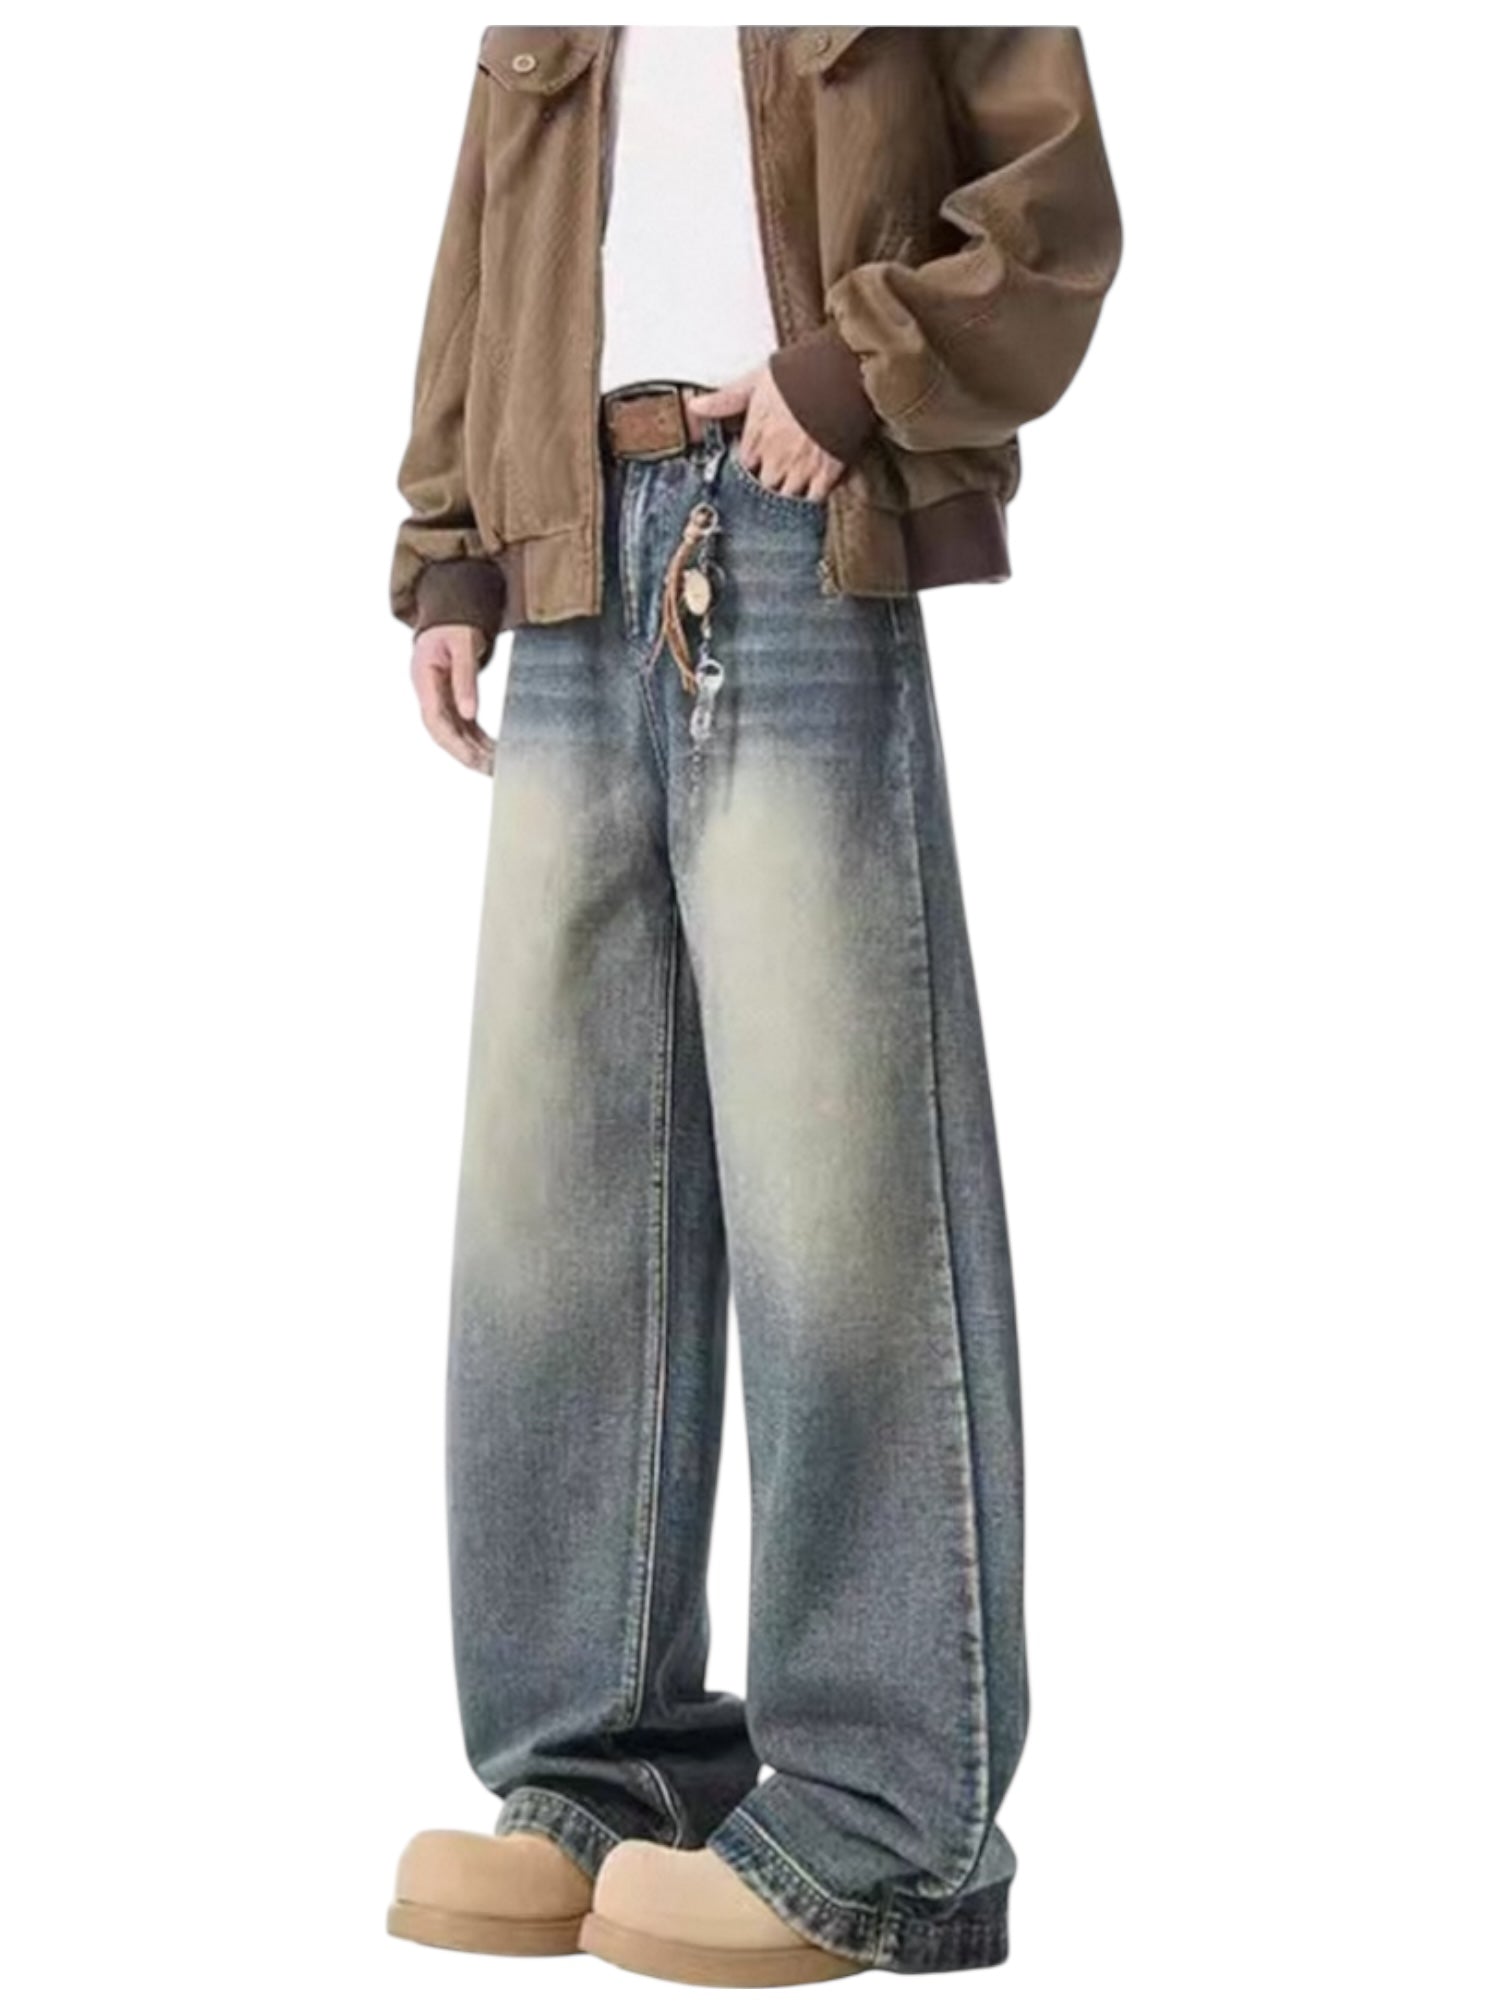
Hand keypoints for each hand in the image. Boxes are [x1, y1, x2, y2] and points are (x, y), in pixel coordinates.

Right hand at [411, 624, 494, 773]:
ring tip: (495, 766)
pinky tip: (493, 751)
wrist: (450, 616)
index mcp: (424, 678)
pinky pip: (463, 726)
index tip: (474, 756)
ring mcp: (438, 698)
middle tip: (490, 769)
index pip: (435, 719)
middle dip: (466, 754)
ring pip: (454, 733)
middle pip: (443, 732)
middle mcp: (429, 692)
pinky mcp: (451, 700)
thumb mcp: (463, 644)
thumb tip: (468, 712)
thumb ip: (465, 677)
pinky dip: (478, 740)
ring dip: (474, 751)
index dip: (453, 740)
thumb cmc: (454, 624)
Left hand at [686, 366, 844, 503]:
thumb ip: (725, 399)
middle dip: (770, 478)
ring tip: (797, 478)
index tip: (760, 459)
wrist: (839, 377)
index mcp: (757, 436)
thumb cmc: (798, 376)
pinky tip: (814, 486)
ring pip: (786, 495)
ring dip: (789, 490)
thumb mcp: (755, 381)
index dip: (753, 462)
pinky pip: (813, 499)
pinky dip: (812, 496)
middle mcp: (775, 456)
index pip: (745, 465)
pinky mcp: (826, 473)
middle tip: (780, 469)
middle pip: (764, 484)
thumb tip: (694, 406)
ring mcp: (801, 467)